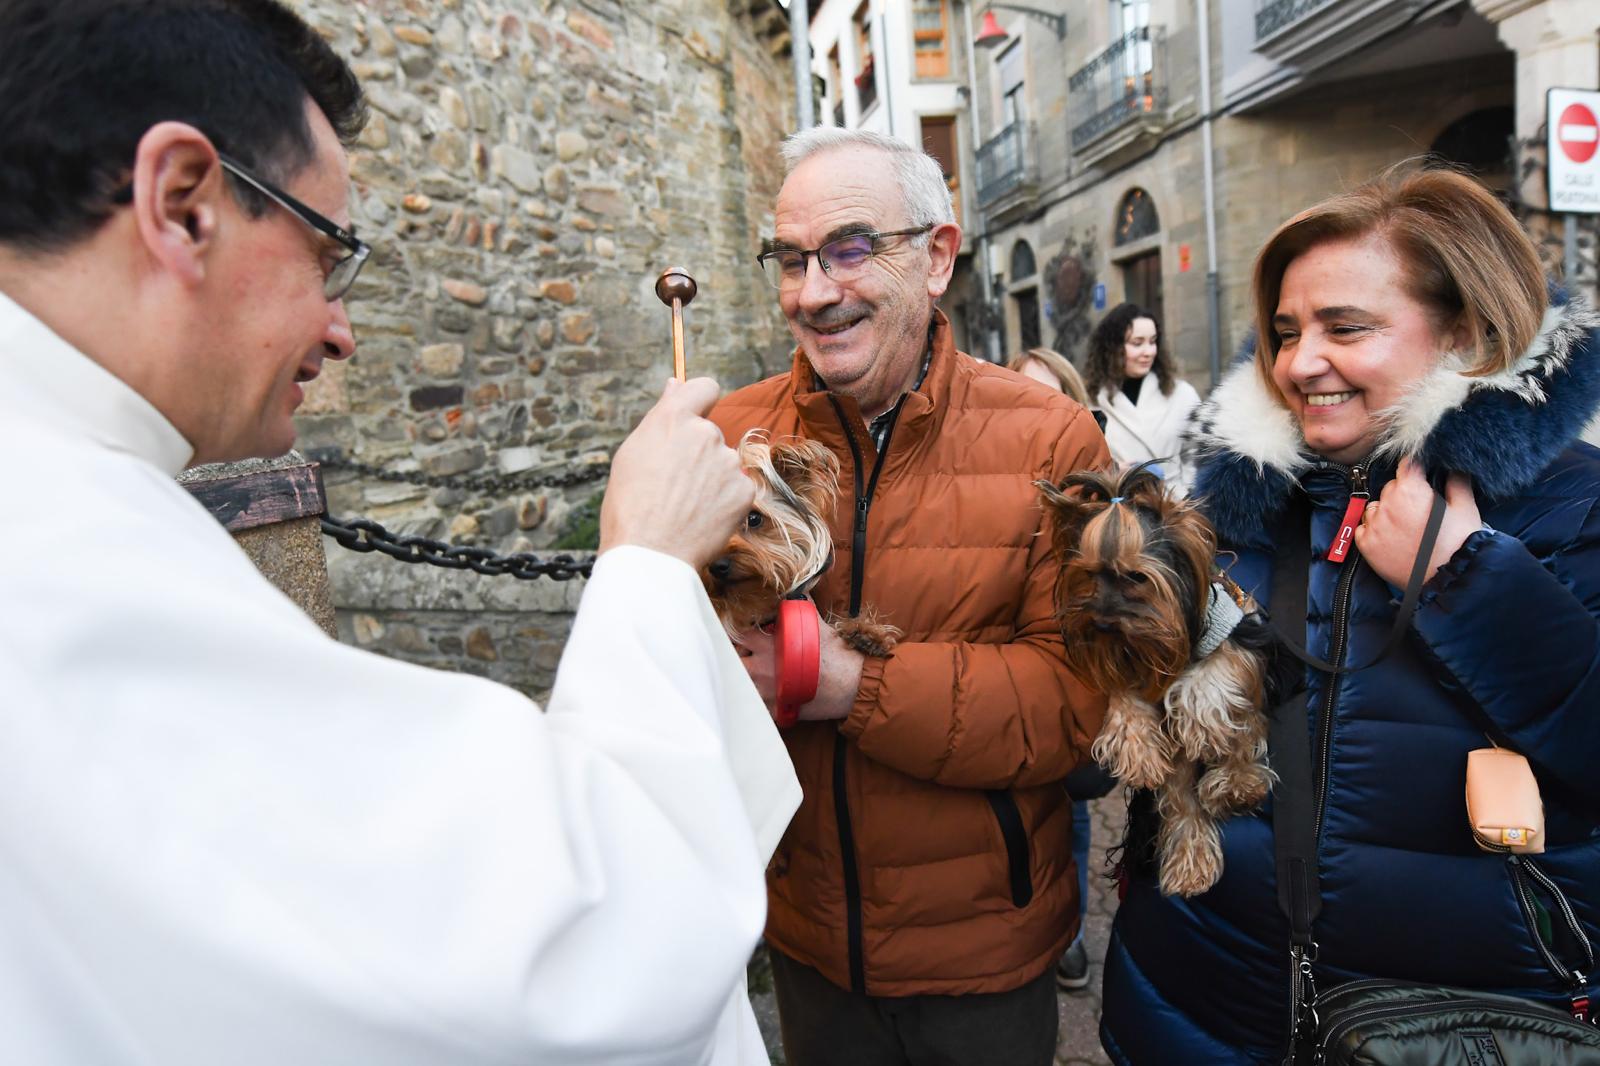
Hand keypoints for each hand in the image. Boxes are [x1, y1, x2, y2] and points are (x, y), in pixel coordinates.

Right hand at [599, 377, 753, 569]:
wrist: (650, 556)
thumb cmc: (630, 507)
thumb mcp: (633, 453)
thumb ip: (661, 417)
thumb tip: (676, 384)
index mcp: (673, 419)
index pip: (704, 387)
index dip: (701, 399)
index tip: (695, 416)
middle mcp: (706, 433)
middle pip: (710, 434)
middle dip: (698, 454)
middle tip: (673, 486)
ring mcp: (728, 462)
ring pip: (723, 464)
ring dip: (711, 479)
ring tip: (685, 507)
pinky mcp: (745, 490)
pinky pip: (737, 489)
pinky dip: (724, 502)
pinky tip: (702, 519)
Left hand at [735, 616, 865, 722]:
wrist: (852, 684)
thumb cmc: (836, 653)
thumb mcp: (816, 624)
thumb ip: (799, 608)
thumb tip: (797, 591)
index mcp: (767, 644)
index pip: (736, 636)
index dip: (739, 637)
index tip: (745, 640)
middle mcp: (761, 668)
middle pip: (733, 663)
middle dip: (738, 659)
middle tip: (749, 659)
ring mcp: (765, 692)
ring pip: (740, 687)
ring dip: (746, 681)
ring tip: (760, 678)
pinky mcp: (774, 710)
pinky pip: (756, 708)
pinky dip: (759, 703)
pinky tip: (769, 697)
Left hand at [1354, 458, 1479, 586]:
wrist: (1447, 581)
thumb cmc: (1459, 544)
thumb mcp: (1465, 508)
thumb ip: (1457, 482)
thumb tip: (1453, 468)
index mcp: (1410, 490)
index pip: (1406, 465)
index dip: (1415, 468)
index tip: (1420, 474)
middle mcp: (1387, 505)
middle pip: (1391, 487)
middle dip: (1404, 493)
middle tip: (1420, 509)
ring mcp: (1373, 525)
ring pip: (1375, 507)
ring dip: (1387, 511)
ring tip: (1407, 527)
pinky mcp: (1365, 545)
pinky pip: (1363, 528)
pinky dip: (1374, 530)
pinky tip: (1393, 538)